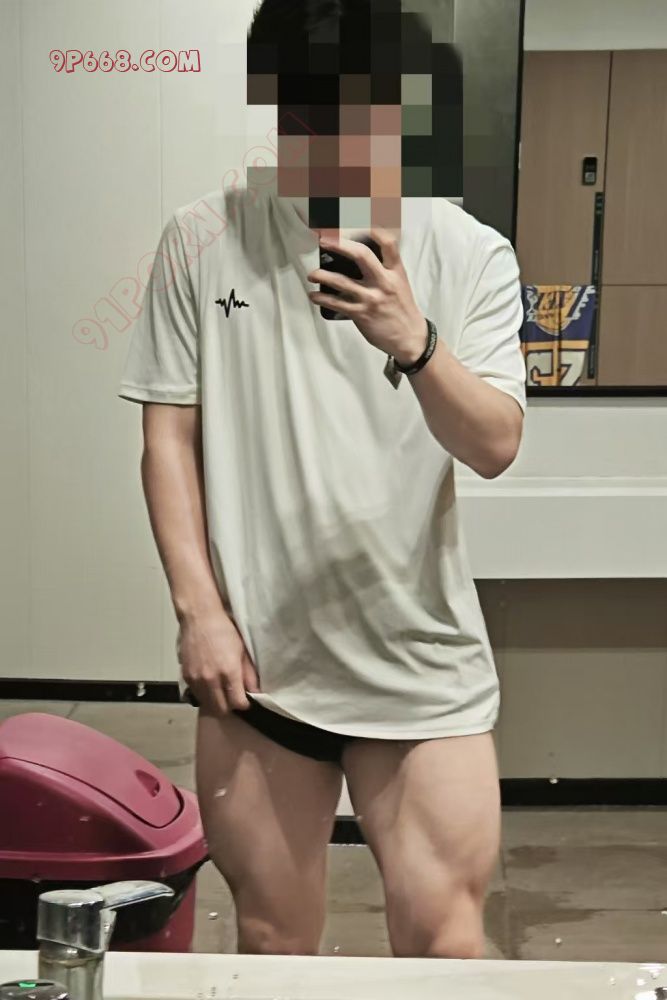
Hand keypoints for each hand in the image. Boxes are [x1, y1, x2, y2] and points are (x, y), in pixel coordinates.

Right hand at [177, 609, 260, 715]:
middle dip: (229, 706)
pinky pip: (196, 694)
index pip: (237, 704)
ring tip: (220, 690)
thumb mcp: (242, 651)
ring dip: (215, 701)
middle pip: (221, 709)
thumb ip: (249, 675)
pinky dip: (204, 693)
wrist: (199, 618)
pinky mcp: (186, 676)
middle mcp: (211, 679)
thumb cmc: (224, 630)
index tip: (245, 700)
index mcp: (229, 672)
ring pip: (207, 704)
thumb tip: (255, 692)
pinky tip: (209, 683)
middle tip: (233, 697)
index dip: (244, 704)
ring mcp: (196, 679)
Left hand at [306, 227, 426, 364]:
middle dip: (340, 244)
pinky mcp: (361, 314)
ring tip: (312, 274)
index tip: (357, 218)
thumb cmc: (402, 309)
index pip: (387, 243)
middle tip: (324, 240)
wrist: (410, 338)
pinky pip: (337, 304)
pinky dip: (322, 298)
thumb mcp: (400, 283)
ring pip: (342, 282)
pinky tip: (314, 295)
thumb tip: (361, 254)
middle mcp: (384, 282)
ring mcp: (371, 298)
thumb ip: (384, 268)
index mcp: (395, 272)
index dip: (372, 227)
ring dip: (323, 275)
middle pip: (361, 255)